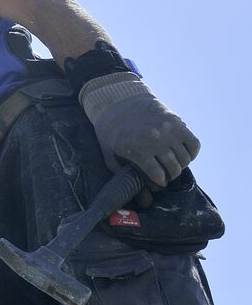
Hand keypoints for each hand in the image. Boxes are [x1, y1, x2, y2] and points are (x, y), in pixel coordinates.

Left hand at [80, 72, 199, 187]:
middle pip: (174, 168)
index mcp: (136, 148)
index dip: (159, 183)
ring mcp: (167, 129)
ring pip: (185, 158)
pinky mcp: (176, 122)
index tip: (156, 183)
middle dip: (170, 176)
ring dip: (181, 166)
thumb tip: (144, 201)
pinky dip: (192, 153)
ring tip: (172, 165)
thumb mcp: (109, 155)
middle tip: (165, 175)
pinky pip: (194, 144)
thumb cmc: (111, 134)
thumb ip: (124, 177)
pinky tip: (182, 155)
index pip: (158, 176)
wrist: (117, 103)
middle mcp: (154, 139)